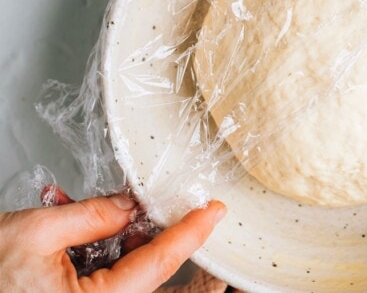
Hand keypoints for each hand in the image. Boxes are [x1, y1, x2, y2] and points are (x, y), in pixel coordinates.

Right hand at [0, 190, 225, 292]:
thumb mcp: (38, 231)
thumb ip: (95, 214)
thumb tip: (132, 204)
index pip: (161, 261)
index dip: (191, 232)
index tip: (214, 211)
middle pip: (154, 272)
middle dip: (167, 238)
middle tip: (182, 211)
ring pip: (133, 273)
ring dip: (132, 238)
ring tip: (115, 210)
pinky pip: (111, 278)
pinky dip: (107, 248)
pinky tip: (94, 224)